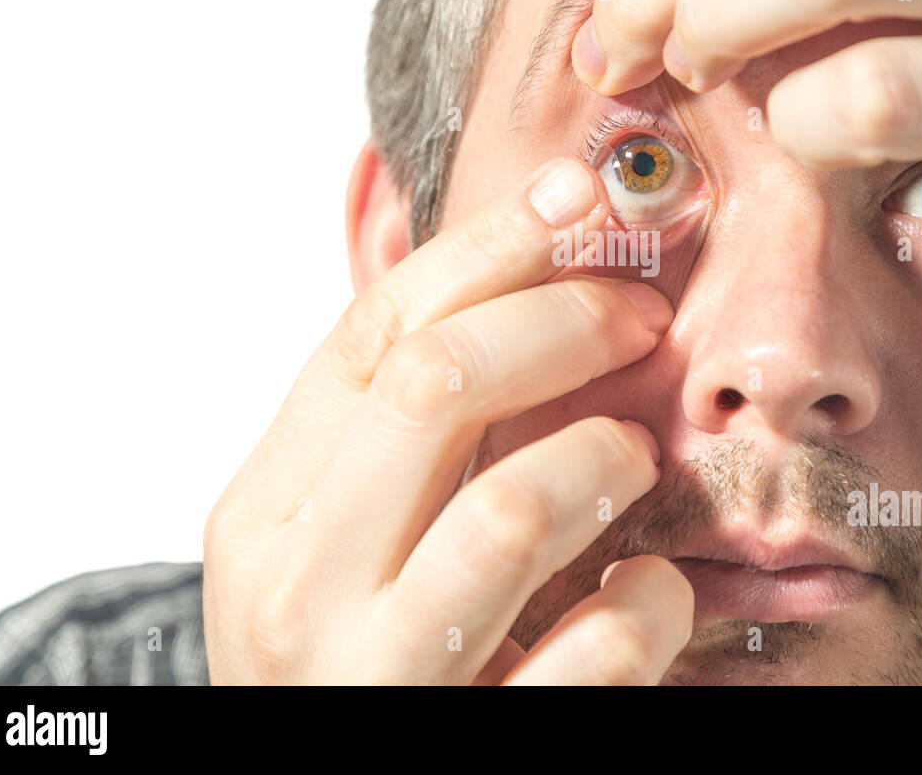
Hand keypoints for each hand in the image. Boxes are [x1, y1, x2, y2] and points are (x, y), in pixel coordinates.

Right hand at [203, 157, 692, 683]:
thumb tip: (505, 262)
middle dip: (561, 322)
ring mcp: (376, 675)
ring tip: (632, 459)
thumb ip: (395, 429)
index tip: (581, 201)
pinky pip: (590, 654)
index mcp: (268, 508)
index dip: (492, 248)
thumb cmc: (350, 657)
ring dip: (602, 459)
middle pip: (436, 383)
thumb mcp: (336, 535)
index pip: (377, 330)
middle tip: (639, 316)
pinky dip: (647, 606)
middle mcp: (299, 584)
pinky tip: (653, 595)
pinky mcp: (463, 744)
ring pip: (511, 512)